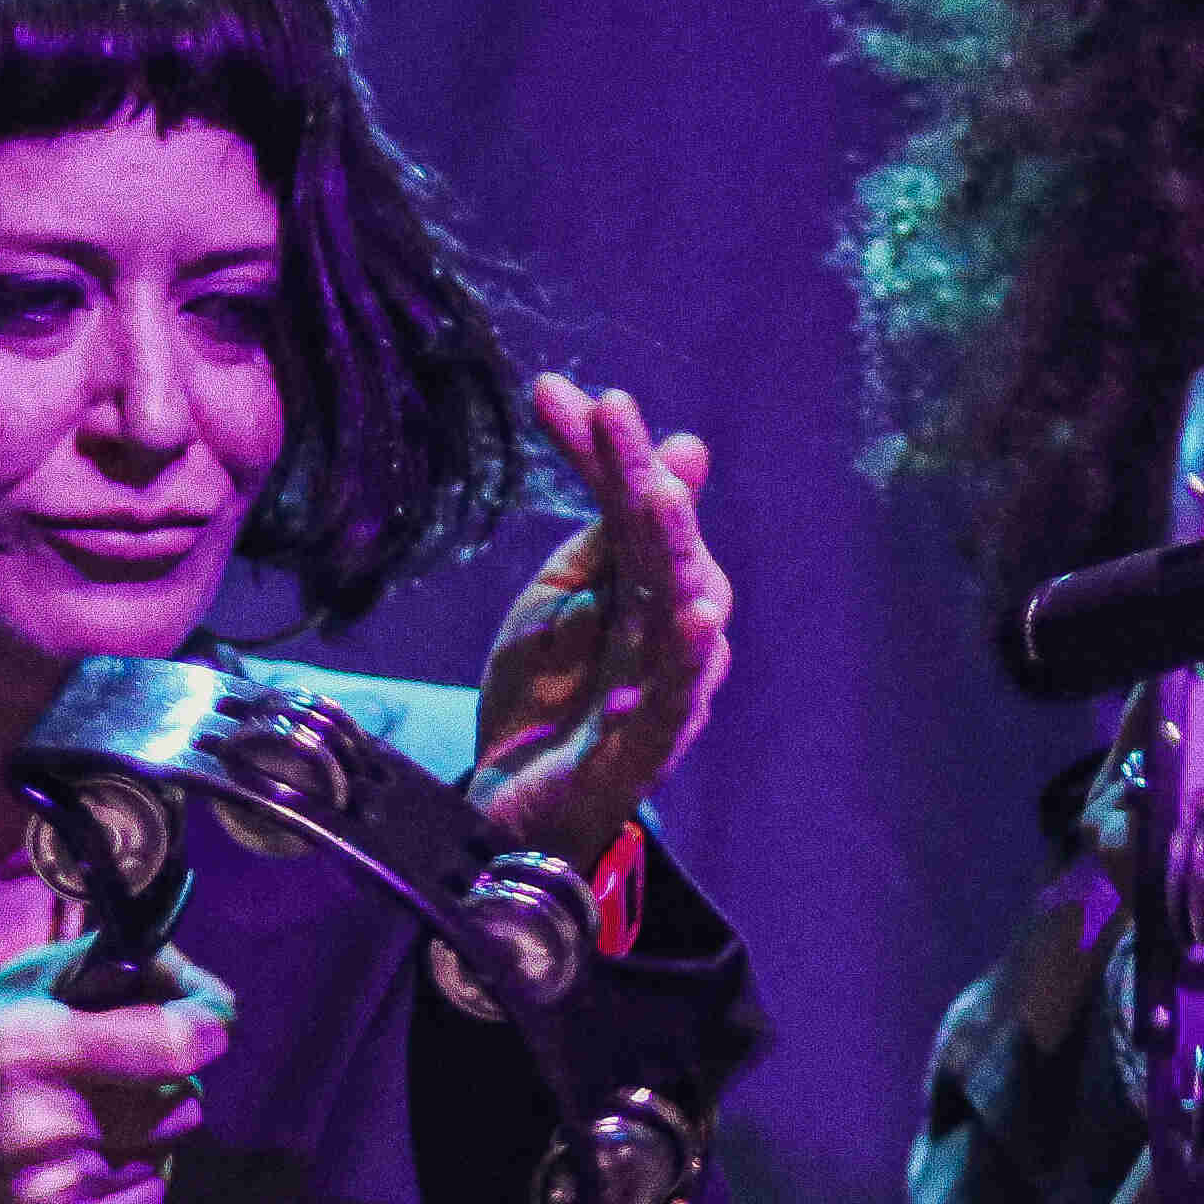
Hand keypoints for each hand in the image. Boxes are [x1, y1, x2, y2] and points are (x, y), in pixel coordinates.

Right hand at [0, 937, 233, 1203]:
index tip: (204, 1022)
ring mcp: (54, 1190)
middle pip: (183, 1098)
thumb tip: (174, 971)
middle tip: (108, 1077)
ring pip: (167, 1148)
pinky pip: (146, 1200)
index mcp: (31, 1046)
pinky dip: (125, 1180)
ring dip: (141, 1132)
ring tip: (75, 1124)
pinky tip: (70, 1166)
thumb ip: (88, 972)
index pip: (182, 1041)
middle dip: (161, 1080)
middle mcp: (49, 1121)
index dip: (208, 1024)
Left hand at [468, 376, 733, 871]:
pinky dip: (684, 662)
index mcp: (652, 586)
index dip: (601, 450)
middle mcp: (673, 630)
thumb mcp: (559, 596)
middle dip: (641, 476)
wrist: (507, 809)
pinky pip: (674, 701)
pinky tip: (696, 618)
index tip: (552, 393)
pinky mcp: (647, 748)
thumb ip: (604, 530)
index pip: (632, 506)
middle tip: (613, 413)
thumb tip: (678, 448)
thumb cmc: (548, 698)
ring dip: (673, 550)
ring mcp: (665, 689)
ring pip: (679, 610)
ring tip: (658, 496)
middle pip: (666, 545)